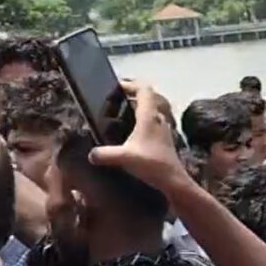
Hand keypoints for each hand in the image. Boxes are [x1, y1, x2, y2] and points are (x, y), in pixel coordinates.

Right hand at [89, 81, 190, 195]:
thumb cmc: (152, 164)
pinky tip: (132, 132)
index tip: (116, 88)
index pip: (144, 89)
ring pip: (152, 110)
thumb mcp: (124, 157)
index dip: (131, 84)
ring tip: (120, 114)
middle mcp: (159, 119)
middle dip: (132, 95)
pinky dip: (143, 121)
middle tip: (115, 100)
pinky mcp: (164, 138)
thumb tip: (91, 155)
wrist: (174, 180)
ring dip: (138, 108)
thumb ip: (105, 154)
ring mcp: (164, 128)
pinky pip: (153, 122)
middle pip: (148, 97)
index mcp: (150, 116)